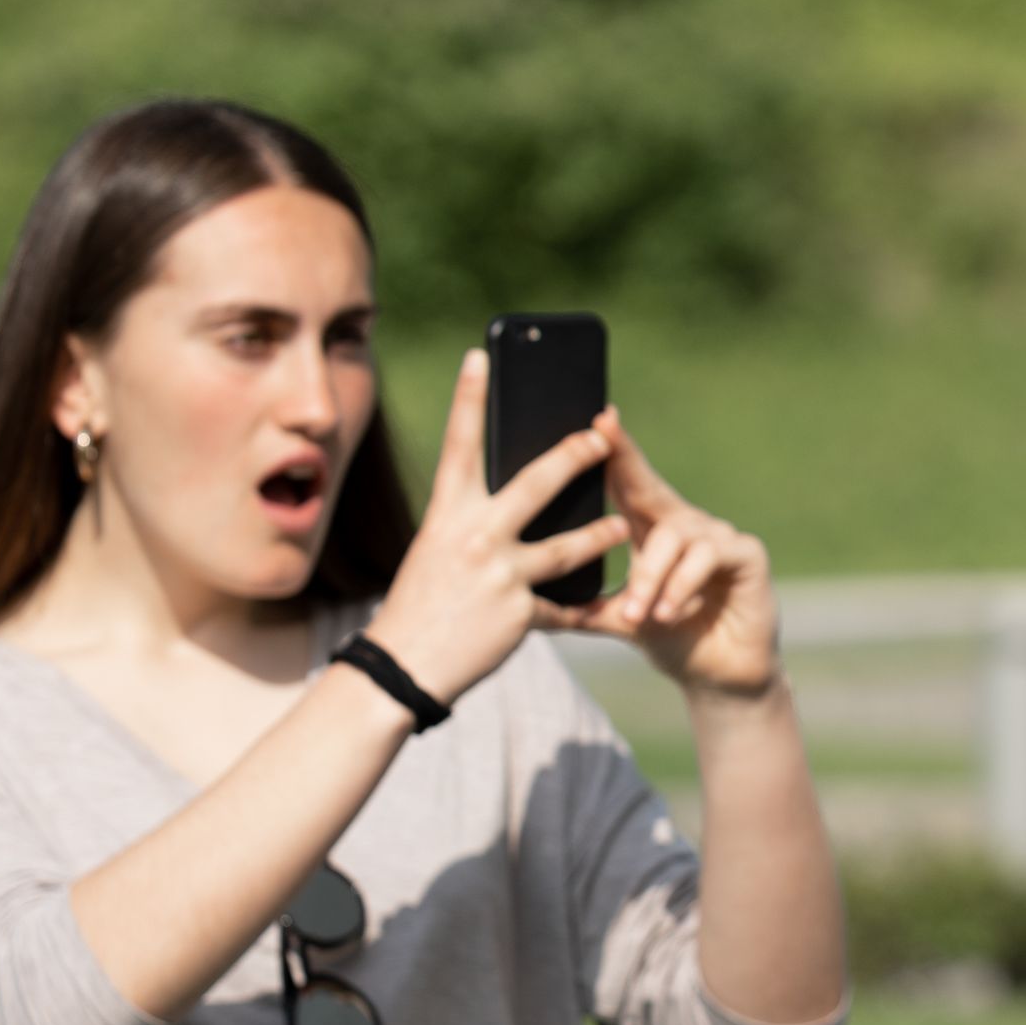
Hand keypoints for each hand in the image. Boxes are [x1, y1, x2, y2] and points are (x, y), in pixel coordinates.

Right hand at [358, 352, 632, 705]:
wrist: (402, 668)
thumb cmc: (421, 603)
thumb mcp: (437, 551)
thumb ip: (473, 524)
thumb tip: (516, 501)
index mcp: (446, 516)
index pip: (459, 445)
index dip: (469, 397)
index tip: (481, 356)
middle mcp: (473, 538)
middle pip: (536, 484)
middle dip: (574, 456)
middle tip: (601, 437)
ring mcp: (499, 575)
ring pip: (568, 546)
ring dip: (602, 533)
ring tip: (623, 523)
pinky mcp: (521, 614)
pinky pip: (566, 606)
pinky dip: (584, 607)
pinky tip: (608, 606)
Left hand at [560, 409, 780, 699]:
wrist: (720, 677)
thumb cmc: (671, 638)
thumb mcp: (619, 620)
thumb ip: (585, 606)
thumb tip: (529, 599)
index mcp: (653, 530)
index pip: (628, 484)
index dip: (614, 450)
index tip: (596, 418)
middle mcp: (686, 523)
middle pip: (651, 485)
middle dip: (625, 458)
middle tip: (602, 434)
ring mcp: (719, 536)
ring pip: (674, 535)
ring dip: (650, 575)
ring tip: (637, 613)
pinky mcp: (747, 554)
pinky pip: (708, 556)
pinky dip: (682, 585)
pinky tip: (669, 612)